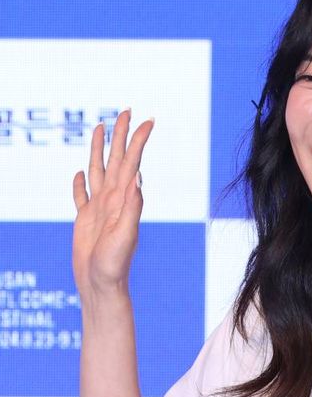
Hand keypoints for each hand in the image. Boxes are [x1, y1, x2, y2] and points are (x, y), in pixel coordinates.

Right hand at [72, 109, 153, 298]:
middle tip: (126, 110)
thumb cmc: (114, 265)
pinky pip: (81, 196)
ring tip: (100, 128)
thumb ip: (132, 208)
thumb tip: (137, 179)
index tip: (148, 120)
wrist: (102, 285)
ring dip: (99, 149)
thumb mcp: (125, 235)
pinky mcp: (85, 221)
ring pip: (98, 170)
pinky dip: (79, 184)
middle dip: (120, 135)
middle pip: (116, 159)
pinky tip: (79, 174)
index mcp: (123, 200)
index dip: (139, 141)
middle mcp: (113, 200)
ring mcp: (98, 209)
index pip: (132, 163)